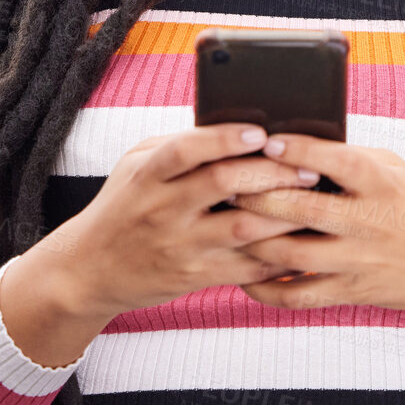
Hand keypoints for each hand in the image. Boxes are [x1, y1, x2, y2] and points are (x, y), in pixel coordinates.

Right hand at [43, 122, 323, 319]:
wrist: (89, 270)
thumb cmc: (124, 205)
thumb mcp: (136, 166)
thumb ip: (179, 147)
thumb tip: (236, 127)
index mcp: (148, 175)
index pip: (185, 150)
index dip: (224, 139)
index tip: (260, 132)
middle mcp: (163, 210)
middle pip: (223, 184)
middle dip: (272, 173)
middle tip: (309, 167)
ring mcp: (180, 246)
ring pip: (243, 228)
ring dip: (285, 213)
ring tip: (315, 200)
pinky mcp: (194, 277)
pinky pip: (245, 268)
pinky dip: (277, 255)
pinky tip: (300, 241)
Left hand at [227, 133, 404, 321]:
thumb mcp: (395, 169)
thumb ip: (350, 156)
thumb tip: (294, 143)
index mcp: (381, 185)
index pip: (337, 162)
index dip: (301, 151)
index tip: (269, 142)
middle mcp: (368, 224)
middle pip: (302, 211)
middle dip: (259, 196)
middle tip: (227, 182)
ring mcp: (357, 262)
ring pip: (290, 254)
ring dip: (252, 239)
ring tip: (226, 222)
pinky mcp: (348, 293)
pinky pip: (296, 297)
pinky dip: (263, 288)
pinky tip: (242, 273)